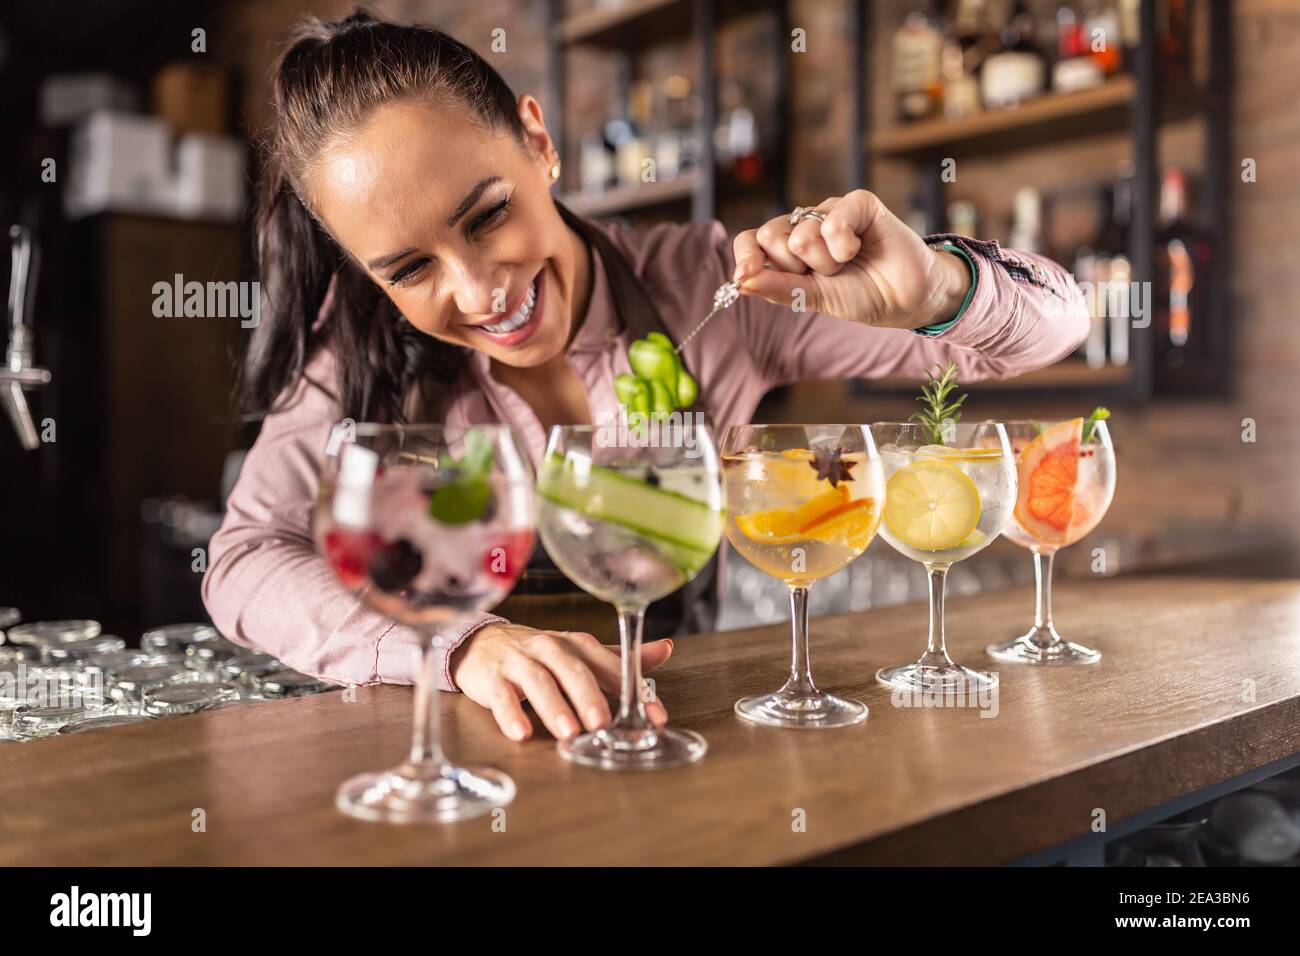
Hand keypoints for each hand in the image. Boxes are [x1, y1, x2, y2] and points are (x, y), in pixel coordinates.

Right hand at [449, 622, 672, 741]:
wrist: (483, 642)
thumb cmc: (539, 653)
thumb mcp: (580, 653)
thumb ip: (620, 658)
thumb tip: (665, 648)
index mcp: (577, 644)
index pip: (611, 665)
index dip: (634, 688)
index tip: (655, 716)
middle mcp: (550, 648)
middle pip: (572, 669)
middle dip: (589, 696)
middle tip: (602, 722)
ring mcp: (520, 661)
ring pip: (538, 681)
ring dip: (554, 707)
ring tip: (569, 732)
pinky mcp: (493, 678)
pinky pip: (501, 696)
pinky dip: (511, 714)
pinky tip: (521, 733)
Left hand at [731, 189, 968, 329]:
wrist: (906, 298)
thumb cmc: (860, 295)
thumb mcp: (813, 298)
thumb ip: (777, 288)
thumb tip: (740, 281)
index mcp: (788, 249)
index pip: (751, 241)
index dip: (745, 255)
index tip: (744, 275)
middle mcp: (806, 225)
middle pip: (771, 236)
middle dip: (796, 267)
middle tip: (825, 274)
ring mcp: (830, 211)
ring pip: (802, 235)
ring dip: (827, 263)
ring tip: (848, 264)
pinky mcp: (858, 203)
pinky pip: (833, 222)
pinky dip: (844, 246)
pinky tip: (858, 248)